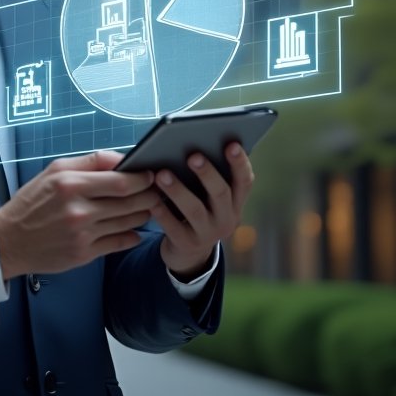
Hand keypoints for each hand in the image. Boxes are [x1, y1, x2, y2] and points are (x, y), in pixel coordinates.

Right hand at [0, 150, 159, 280]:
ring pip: (129, 222)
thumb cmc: (33, 202)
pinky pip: (120, 242)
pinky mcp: (84, 254)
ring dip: (143, 214)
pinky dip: (132, 235)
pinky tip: (133, 229)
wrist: (9, 240)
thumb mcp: (54, 171)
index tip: (150, 174)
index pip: (120, 180)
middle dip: (149, 195)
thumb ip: (90, 162)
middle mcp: (78, 210)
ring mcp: (82, 234)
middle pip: (130, 202)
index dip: (142, 178)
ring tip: (144, 207)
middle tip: (156, 191)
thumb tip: (123, 159)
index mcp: (70, 184)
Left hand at [152, 142, 254, 279]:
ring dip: (178, 190)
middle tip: (193, 156)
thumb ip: (207, 177)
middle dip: (207, 173)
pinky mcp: (187, 244)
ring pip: (194, 210)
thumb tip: (192, 142)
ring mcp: (208, 234)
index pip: (245, 181)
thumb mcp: (209, 198)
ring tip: (162, 173)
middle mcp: (226, 219)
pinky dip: (162, 212)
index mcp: (235, 202)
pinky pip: (173, 227)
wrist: (189, 253)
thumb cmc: (198, 211)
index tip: (231, 144)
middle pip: (220, 194)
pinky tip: (151, 198)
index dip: (239, 163)